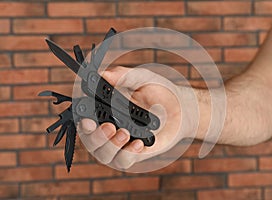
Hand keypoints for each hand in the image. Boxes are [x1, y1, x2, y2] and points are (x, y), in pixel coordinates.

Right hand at [77, 66, 198, 169]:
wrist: (180, 107)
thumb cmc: (158, 91)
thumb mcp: (141, 78)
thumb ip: (122, 75)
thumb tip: (103, 74)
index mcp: (105, 110)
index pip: (85, 119)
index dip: (82, 123)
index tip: (88, 120)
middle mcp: (109, 128)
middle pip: (90, 141)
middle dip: (96, 137)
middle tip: (109, 127)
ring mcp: (120, 142)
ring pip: (103, 155)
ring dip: (111, 146)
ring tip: (125, 133)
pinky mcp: (133, 153)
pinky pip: (123, 161)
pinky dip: (127, 154)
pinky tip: (138, 144)